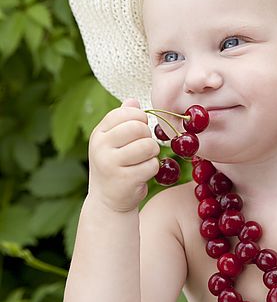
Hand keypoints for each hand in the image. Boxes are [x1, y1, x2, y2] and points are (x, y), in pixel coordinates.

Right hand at [88, 98, 160, 212]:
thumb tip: (132, 100)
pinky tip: (142, 174)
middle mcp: (101, 147)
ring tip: (144, 159)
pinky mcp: (124, 180)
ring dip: (152, 153)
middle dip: (147, 136)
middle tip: (144, 146)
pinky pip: (151, 165)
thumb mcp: (113, 142)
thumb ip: (123, 121)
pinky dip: (152, 169)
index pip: (124, 113)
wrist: (107, 201)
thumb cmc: (115, 166)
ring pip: (148, 146)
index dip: (139, 118)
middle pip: (137, 127)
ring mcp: (111, 164)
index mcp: (99, 134)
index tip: (140, 128)